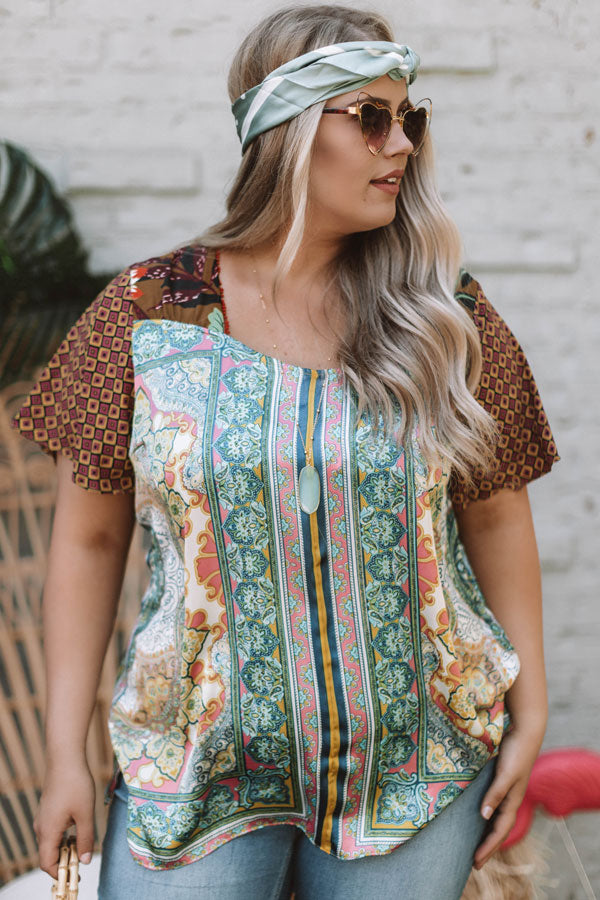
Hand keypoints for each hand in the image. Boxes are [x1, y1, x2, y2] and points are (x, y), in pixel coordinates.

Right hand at [34, 758, 95, 879]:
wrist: (65, 758)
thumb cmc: (76, 784)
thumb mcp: (85, 814)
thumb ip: (85, 839)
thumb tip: (84, 861)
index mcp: (48, 831)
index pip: (47, 863)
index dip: (60, 873)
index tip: (76, 874)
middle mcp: (41, 827)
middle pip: (48, 854)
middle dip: (64, 861)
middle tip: (83, 859)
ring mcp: (43, 817)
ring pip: (51, 841)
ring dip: (65, 847)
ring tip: (83, 842)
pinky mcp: (47, 809)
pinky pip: (52, 830)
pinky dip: (63, 836)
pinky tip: (78, 827)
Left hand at [473, 726, 543, 869]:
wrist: (524, 731)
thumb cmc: (516, 752)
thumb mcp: (505, 774)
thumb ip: (496, 793)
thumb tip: (484, 816)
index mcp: (513, 801)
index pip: (499, 832)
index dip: (488, 848)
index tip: (475, 863)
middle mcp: (509, 799)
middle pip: (498, 830)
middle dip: (488, 847)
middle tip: (474, 863)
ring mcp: (505, 790)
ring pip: (495, 819)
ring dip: (486, 833)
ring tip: (474, 844)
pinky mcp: (500, 780)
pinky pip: (492, 804)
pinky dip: (485, 815)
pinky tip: (476, 815)